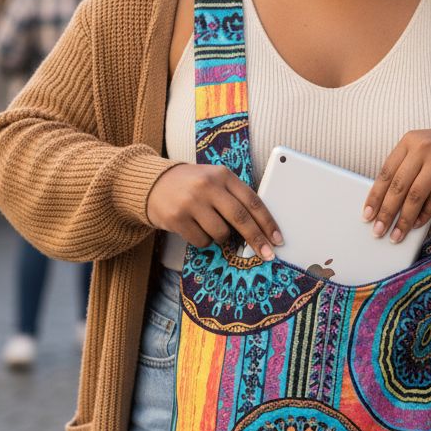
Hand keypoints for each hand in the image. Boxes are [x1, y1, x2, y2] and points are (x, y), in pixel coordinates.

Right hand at [146, 164, 282, 258]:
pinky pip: (202, 241)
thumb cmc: (191, 185)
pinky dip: (203, 241)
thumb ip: (234, 198)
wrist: (153, 184)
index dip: (268, 222)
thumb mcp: (214, 181)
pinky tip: (194, 228)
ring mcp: (191, 202)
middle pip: (241, 219)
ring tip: (211, 226)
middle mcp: (208, 186)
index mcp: (223, 175)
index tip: (277, 239)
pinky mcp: (177, 218)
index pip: (252, 201)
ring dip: (221, 238)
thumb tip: (260, 229)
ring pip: (221, 233)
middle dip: (257, 240)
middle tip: (267, 255)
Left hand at [363, 127, 430, 242]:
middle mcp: (423, 147)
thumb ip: (404, 169)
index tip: (367, 215)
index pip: (386, 172)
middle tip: (378, 230)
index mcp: (409, 141)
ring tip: (396, 234)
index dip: (375, 196)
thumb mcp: (422, 150)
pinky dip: (424, 215)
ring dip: (404, 219)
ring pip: (416, 196)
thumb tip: (384, 204)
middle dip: (386, 212)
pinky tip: (416, 224)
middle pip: (399, 186)